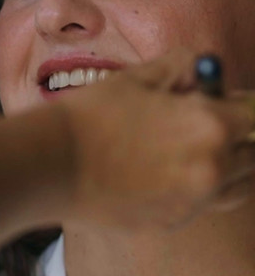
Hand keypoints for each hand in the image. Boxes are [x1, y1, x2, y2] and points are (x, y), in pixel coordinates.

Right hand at [59, 49, 254, 231]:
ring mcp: (192, 201)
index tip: (223, 102)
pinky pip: (199, 205)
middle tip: (205, 126)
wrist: (52, 163)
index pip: (253, 116)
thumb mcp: (136, 78)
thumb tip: (201, 64)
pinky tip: (160, 174)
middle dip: (235, 137)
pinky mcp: (171, 222)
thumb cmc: (92, 115)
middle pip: (252, 155)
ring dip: (226, 168)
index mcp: (209, 127)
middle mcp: (211, 168)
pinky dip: (193, 190)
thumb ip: (180, 65)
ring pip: (235, 187)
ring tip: (192, 153)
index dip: (238, 105)